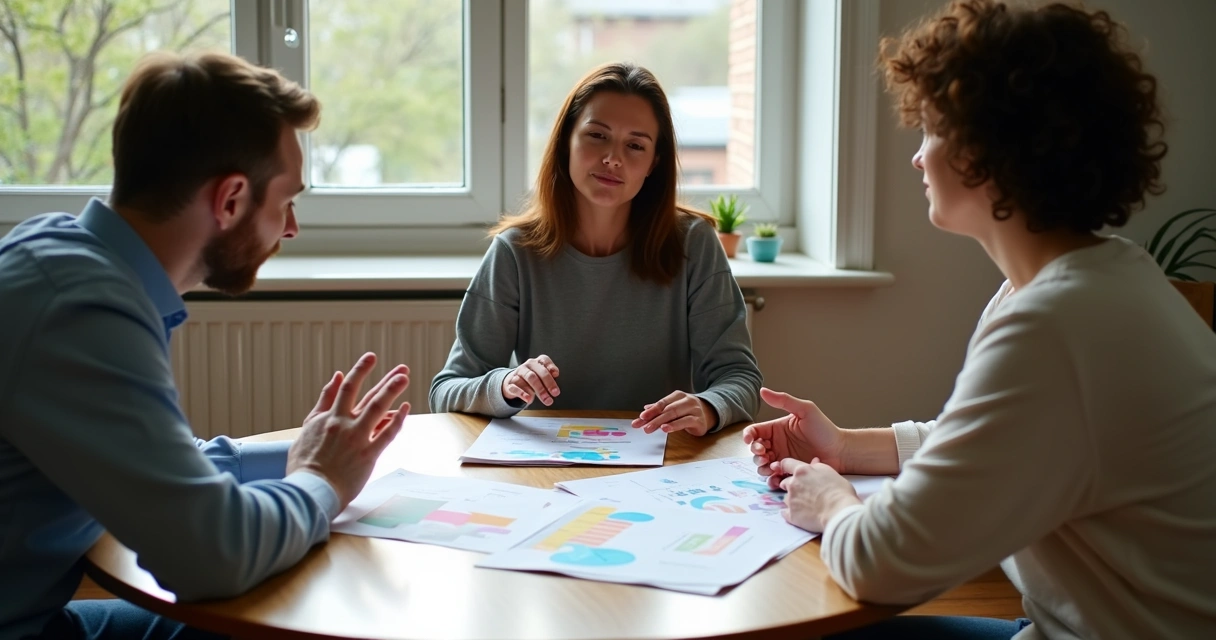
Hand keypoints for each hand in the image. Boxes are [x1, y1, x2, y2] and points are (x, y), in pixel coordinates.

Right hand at [288, 353, 409, 507]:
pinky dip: (397, 420)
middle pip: (367, 395)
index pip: (346, 388)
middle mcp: (343, 424)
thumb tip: (336, 377)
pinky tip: (405, 408)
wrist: (308, 490)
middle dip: (386, 379)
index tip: (371, 358)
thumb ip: (322, 402)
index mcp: (327, 418)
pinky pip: (387, 434)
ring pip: (377, 408)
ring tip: (405, 377)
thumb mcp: (307, 428)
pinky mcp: (368, 455)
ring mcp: (356, 438)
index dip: (360, 370)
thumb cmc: (304, 464)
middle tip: (402, 368)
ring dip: (392, 390)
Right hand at [502, 355, 560, 405]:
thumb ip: (549, 376)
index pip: (544, 360)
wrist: (512, 384)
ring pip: (528, 378)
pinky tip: (529, 399)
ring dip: (539, 390)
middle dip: (548, 383)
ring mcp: (517, 374)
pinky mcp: (510, 384)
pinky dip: (522, 393)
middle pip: (538, 372)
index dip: (551, 367)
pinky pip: (515, 387)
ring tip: (546, 400)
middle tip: (555, 393)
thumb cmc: (532, 380)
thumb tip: (555, 375)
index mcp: (536, 363)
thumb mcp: (541, 377)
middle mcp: (527, 366)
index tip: (556, 374)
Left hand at [631, 391, 717, 435]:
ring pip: (675, 415)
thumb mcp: (674, 406)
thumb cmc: (688, 410)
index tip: (641, 417)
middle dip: (653, 418)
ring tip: (650, 428)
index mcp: (678, 395)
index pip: (662, 403)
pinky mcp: (699, 420)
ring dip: (661, 422)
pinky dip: (674, 425)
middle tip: (642, 426)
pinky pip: (685, 422)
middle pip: (667, 409)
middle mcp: (686, 400)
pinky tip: (666, 429)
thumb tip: (645, 409)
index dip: (651, 410)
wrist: (710, 413)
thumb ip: (660, 408)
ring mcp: (694, 409)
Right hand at [742, 387, 845, 486]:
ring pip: (762, 464)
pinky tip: (777, 475)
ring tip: (772, 465)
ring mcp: (782, 459)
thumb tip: (762, 391)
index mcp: (777, 429)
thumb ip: (784, 401)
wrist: (840, 451)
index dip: (749, 436)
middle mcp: (776, 444)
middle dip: (756, 452)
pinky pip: (773, 477)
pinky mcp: (788, 472)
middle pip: (755, 449)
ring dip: (762, 466)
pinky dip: (771, 478)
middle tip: (764, 454)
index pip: (755, 431)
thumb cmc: (824, 429)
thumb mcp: (805, 410)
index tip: (750, 440)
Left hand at [775, 457, 861, 532]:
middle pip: (784, 482)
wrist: (840, 512)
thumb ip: (818, 467)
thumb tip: (813, 462)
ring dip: (793, 500)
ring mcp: (791, 499)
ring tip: (806, 506)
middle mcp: (793, 483)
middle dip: (792, 486)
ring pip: (785, 498)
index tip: (786, 471)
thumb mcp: (830, 473)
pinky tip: (800, 515)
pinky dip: (791, 513)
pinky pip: (785, 513)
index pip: (786, 464)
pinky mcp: (791, 515)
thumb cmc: (840, 491)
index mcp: (802, 471)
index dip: (785, 467)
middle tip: (804, 492)